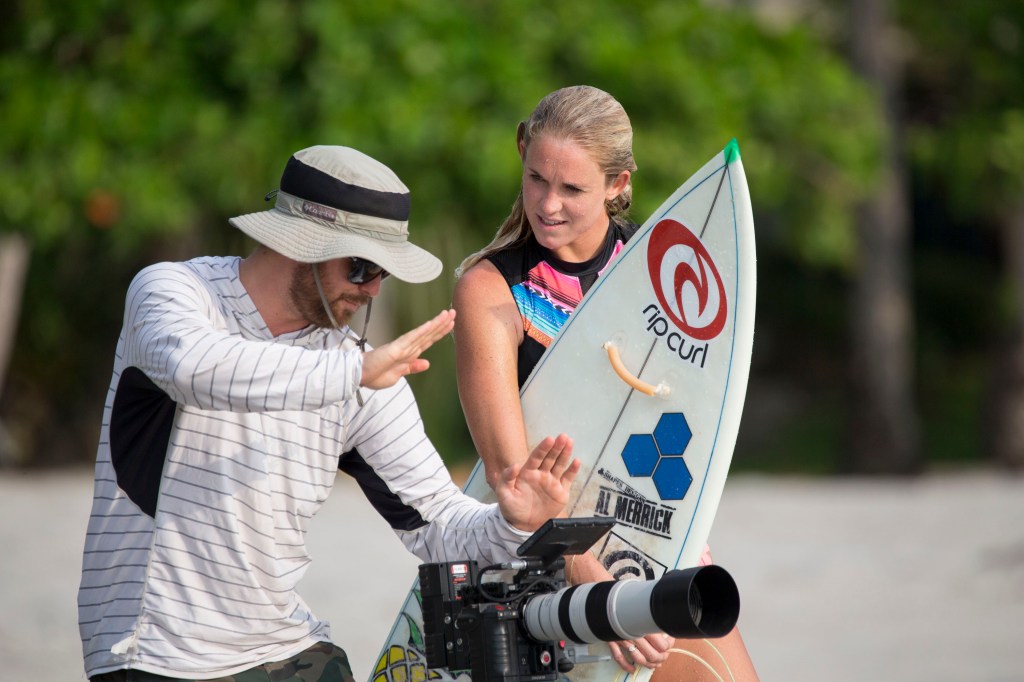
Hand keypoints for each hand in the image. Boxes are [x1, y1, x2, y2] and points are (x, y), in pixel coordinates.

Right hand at [360, 309, 454, 388]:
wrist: (357, 376)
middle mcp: (407, 348)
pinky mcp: (395, 348)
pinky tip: (431, 324)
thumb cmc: (373, 375)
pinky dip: (422, 331)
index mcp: (409, 354)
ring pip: (423, 333)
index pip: (427, 341)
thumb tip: (427, 363)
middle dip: (442, 324)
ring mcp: (402, 346)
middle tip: (454, 312)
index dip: (440, 332)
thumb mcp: (398, 375)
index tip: (451, 324)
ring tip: (448, 314)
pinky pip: (411, 338)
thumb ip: (412, 368)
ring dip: (436, 324)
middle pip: (428, 334)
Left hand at [494, 434, 579, 530]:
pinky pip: (568, 479)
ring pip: (560, 464)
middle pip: (550, 458)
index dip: (543, 448)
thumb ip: (506, 478)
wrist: (523, 524)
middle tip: (563, 436)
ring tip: (570, 442)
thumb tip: (515, 465)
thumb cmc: (511, 508)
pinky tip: (577, 461)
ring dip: (565, 453)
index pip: (536, 457)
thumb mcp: (503, 494)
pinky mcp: (560, 491)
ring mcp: (552, 482)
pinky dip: (573, 470)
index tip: (550, 439)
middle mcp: (541, 474)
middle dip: (557, 447)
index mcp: (528, 472)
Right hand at [565, 554, 674, 671]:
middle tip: (665, 655)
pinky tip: (632, 668)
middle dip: (661, 658)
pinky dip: (626, 666)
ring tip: (654, 662)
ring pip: (638, 659)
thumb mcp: (638, 597)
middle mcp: (631, 633)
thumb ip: (648, 608)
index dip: (669, 645)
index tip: (670, 641)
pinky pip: (619, 658)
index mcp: (640, 622)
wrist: (598, 592)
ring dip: (648, 664)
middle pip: (652, 655)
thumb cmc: (616, 593)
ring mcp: (621, 639)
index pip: (661, 643)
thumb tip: (661, 611)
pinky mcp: (611, 641)